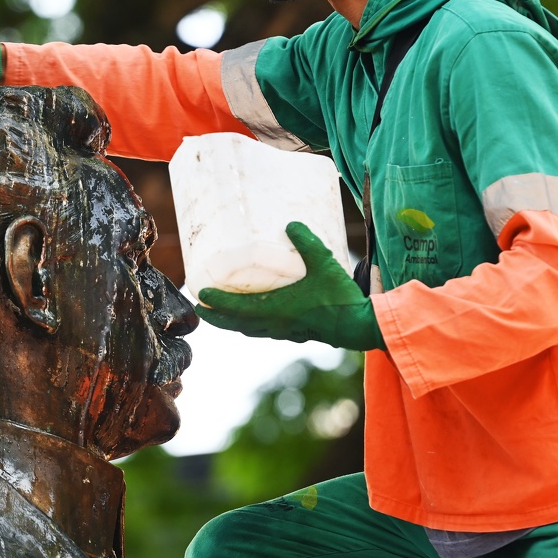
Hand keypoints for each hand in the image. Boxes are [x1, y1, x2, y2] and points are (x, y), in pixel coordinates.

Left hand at [196, 222, 385, 351]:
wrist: (358, 326)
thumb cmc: (340, 297)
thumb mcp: (324, 263)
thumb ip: (306, 242)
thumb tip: (291, 223)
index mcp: (275, 310)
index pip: (236, 307)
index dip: (216, 301)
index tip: (200, 295)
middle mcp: (275, 324)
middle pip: (235, 324)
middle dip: (216, 317)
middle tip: (200, 307)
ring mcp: (284, 332)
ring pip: (248, 330)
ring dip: (231, 323)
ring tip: (220, 313)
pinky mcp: (294, 334)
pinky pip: (262, 331)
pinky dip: (249, 325)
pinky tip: (254, 317)